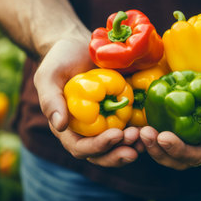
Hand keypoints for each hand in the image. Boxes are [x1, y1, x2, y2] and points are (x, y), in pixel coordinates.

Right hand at [34, 38, 140, 166]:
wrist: (80, 46)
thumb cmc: (60, 60)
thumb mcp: (49, 75)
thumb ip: (51, 100)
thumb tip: (60, 126)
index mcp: (68, 128)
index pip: (81, 148)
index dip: (98, 147)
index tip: (115, 134)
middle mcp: (87, 132)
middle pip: (103, 154)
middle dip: (119, 152)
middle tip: (135, 140)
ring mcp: (105, 124)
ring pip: (119, 147)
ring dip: (132, 146)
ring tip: (146, 136)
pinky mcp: (121, 114)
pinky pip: (131, 129)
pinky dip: (141, 133)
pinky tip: (152, 128)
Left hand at [140, 39, 200, 169]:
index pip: (199, 152)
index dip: (181, 151)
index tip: (164, 137)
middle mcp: (200, 131)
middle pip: (177, 156)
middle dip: (159, 151)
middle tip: (145, 134)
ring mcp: (184, 121)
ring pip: (163, 145)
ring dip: (148, 143)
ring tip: (137, 131)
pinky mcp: (171, 108)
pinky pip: (156, 123)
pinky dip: (143, 127)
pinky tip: (133, 121)